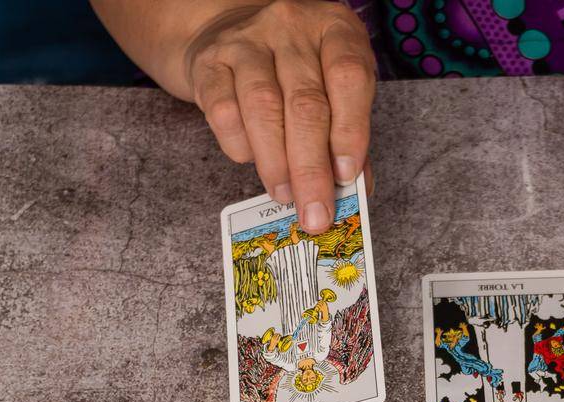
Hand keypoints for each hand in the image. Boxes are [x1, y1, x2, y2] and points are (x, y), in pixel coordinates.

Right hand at [185, 1, 375, 231]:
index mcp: (335, 29)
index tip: (346, 176)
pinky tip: (251, 159)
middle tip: (315, 212)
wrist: (230, 33)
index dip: (350, 131)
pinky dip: (240, 145)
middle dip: (311, 168)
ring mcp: (247, 40)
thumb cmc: (296, 72)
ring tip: (284, 195)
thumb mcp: (332, 87)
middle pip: (305, 103)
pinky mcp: (209, 63)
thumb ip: (347, 135)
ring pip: (263, 107)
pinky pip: (223, 110)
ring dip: (275, 163)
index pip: (349, 77)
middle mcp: (291, 26)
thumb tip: (354, 192)